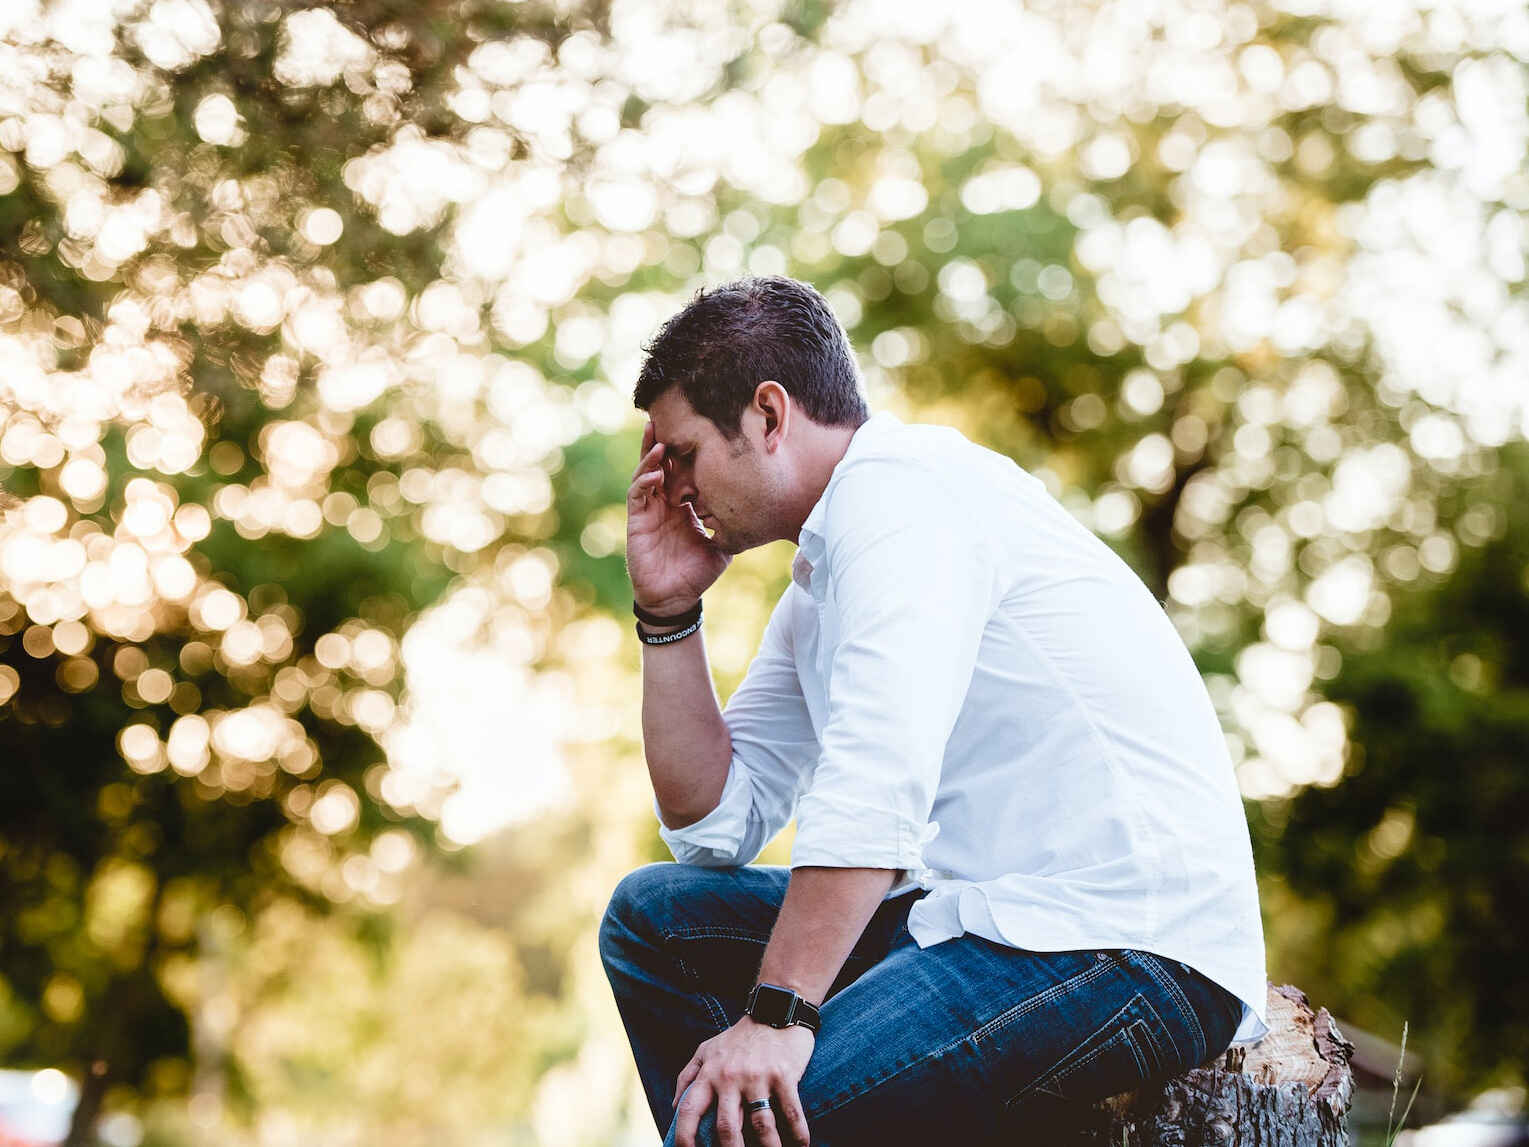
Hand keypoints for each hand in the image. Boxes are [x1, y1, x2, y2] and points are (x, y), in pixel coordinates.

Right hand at [626, 420, 729, 615]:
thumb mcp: (722, 545)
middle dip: (662, 441)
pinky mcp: (637, 521)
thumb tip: (757, 512)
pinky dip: (644, 481)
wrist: (676, 598)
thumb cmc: (697, 573)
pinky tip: (655, 474)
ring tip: (658, 438)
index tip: (697, 429)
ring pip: (646, 473)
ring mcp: (649, 510)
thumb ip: (732, 527)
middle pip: (661, 464)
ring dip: (650, 455)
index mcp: (684, 504)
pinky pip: (638, 495)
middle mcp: (665, 502)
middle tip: (667, 416)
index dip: (686, 451)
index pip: (683, 470)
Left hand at [672, 1017, 814, 1146]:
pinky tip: (802, 1146)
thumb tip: (674, 1108)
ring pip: (762, 1126)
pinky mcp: (784, 1075)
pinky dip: (798, 1134)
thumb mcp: (706, 1050)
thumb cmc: (738, 1036)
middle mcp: (730, 1077)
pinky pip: (791, 1112)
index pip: (688, 1111)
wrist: (774, 1010)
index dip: (684, 1138)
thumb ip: (687, 1077)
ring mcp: (758, 1077)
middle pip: (727, 1128)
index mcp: (709, 1074)